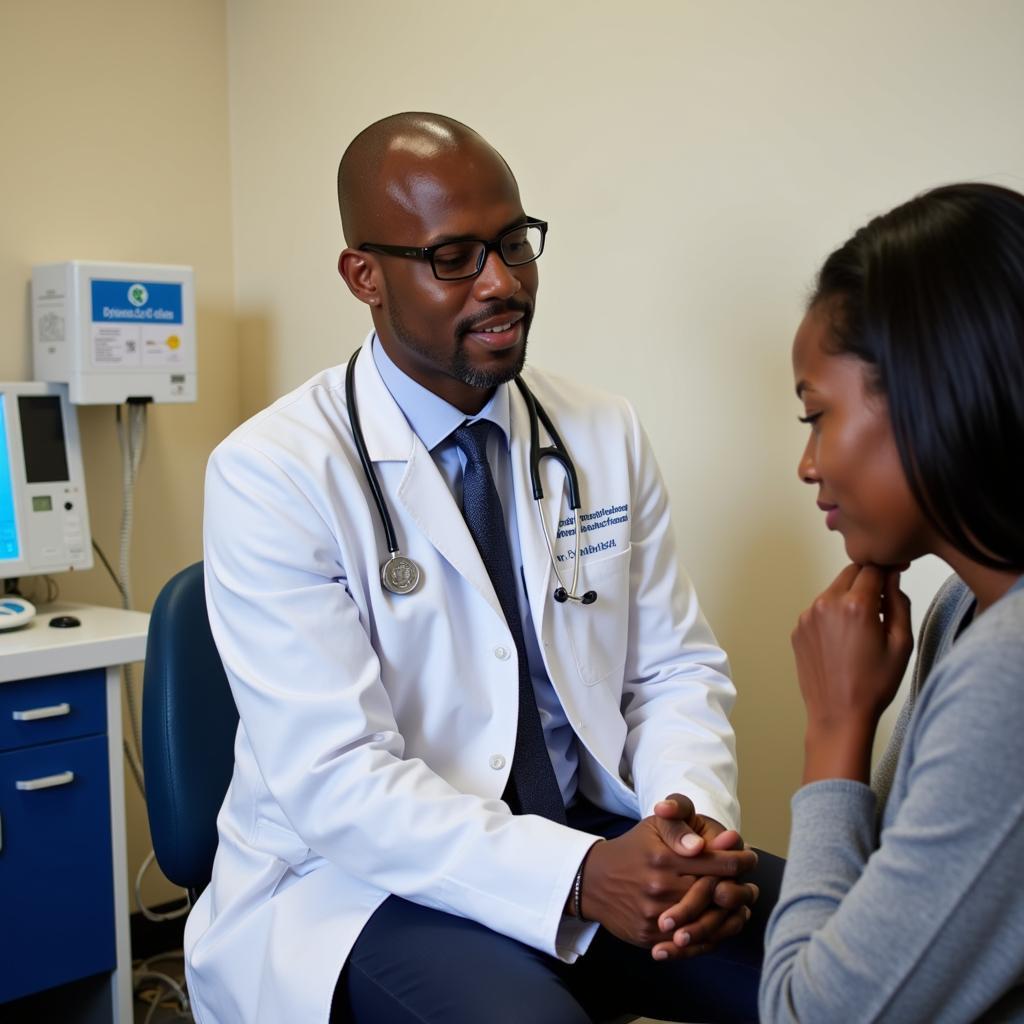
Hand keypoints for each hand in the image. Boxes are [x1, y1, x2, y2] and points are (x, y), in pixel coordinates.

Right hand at [649, 797, 758, 959]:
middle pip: (716, 894)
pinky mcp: (651, 937)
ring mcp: (655, 916)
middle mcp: (660, 888)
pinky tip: (720, 924)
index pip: (717, 862)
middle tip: (751, 887)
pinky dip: (710, 936)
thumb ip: (683, 825)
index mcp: (664, 857)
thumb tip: (719, 840)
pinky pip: (689, 943)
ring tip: (740, 906)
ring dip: (729, 916)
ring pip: (707, 922)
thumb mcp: (654, 825)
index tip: (750, 859)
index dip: (741, 861)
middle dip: (739, 890)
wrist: (593, 881)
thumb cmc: (633, 848)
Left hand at [792, 564, 912, 782]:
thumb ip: (899, 602)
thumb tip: (892, 579)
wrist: (838, 715)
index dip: (887, 569)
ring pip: (834, 590)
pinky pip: (819, 610)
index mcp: (856, 605)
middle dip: (868, 581)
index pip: (873, 567)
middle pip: (850, 573)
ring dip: (849, 598)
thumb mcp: (902, 643)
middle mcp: (827, 604)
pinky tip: (844, 641)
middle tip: (882, 604)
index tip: (895, 577)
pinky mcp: (798, 629)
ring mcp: (808, 616)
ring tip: (863, 628)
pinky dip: (833, 615)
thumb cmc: (874, 685)